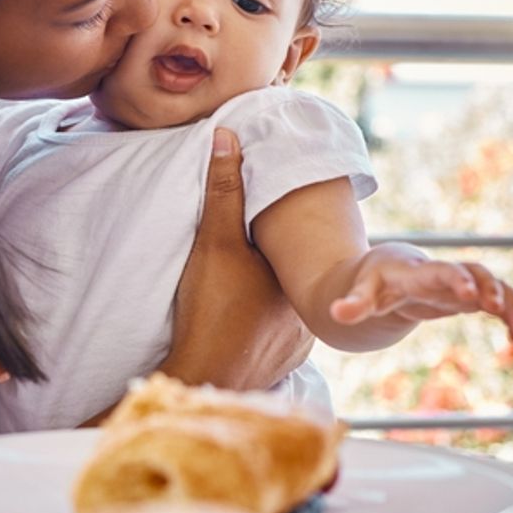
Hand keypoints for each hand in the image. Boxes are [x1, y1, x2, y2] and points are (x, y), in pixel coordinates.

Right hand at [161, 128, 311, 389]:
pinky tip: (241, 323)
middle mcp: (309, 310)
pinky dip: (262, 329)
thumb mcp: (214, 242)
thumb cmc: (212, 309)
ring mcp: (298, 343)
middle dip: (272, 267)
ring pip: (286, 308)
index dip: (281, 234)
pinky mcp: (282, 364)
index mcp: (300, 277)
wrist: (203, 377)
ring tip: (242, 292)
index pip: (299, 246)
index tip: (264, 226)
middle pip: (292, 277)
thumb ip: (222, 190)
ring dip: (269, 301)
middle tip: (248, 260)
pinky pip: (278, 338)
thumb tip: (228, 136)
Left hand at [330, 250, 512, 343]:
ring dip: (510, 303)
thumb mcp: (361, 292)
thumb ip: (353, 303)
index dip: (456, 280)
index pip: (439, 271)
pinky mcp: (470, 294)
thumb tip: (336, 314)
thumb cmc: (374, 281)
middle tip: (496, 308)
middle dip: (488, 287)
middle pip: (473, 271)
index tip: (471, 295)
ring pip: (493, 284)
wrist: (389, 267)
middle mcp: (444, 272)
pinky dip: (511, 313)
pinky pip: (498, 299)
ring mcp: (460, 282)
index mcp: (417, 271)